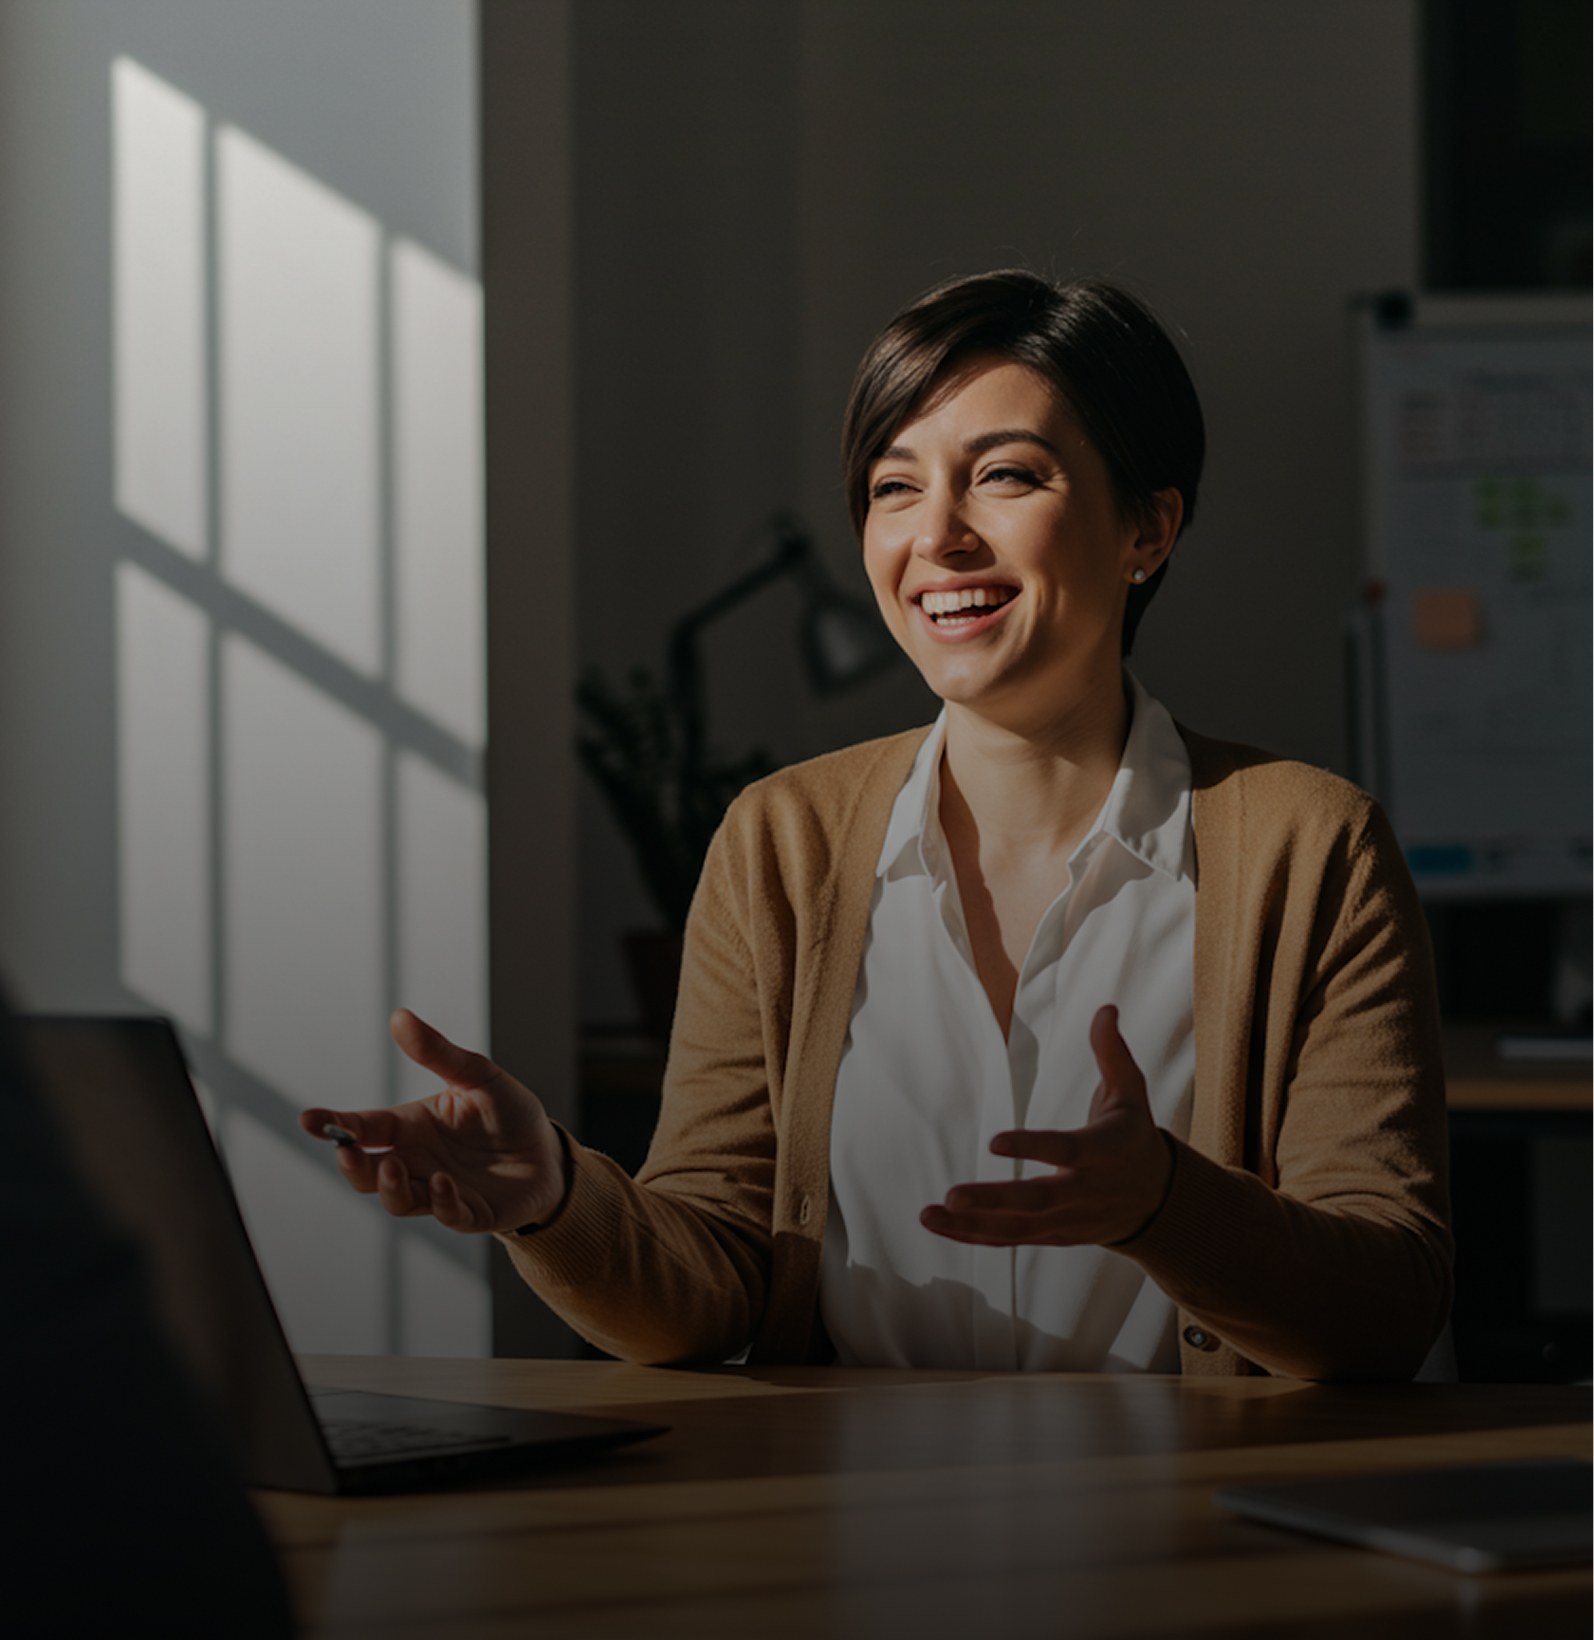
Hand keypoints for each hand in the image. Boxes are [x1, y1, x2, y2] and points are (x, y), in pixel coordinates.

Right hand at [298, 1010, 567, 1232]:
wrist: (547, 1153)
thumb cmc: (507, 1113)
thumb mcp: (477, 1075)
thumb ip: (438, 1053)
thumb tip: (400, 1016)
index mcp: (410, 1127)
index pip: (362, 1126)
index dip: (333, 1123)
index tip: (308, 1119)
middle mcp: (416, 1161)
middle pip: (366, 1172)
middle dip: (352, 1165)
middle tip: (348, 1150)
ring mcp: (437, 1191)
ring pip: (396, 1199)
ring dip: (389, 1186)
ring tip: (393, 1166)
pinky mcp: (467, 1213)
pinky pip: (445, 1214)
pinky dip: (439, 1202)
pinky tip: (442, 1183)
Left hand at [920, 1005, 1173, 1247]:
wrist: (1157, 1201)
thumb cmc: (1133, 1136)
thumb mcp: (1132, 1093)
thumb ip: (1113, 1053)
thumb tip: (1105, 1009)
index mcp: (1105, 1151)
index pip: (1067, 1151)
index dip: (1033, 1148)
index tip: (994, 1142)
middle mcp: (1086, 1192)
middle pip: (1038, 1201)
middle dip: (994, 1200)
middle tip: (953, 1195)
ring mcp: (1069, 1220)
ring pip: (1019, 1228)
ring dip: (973, 1223)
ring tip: (930, 1214)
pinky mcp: (1055, 1235)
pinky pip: (1012, 1239)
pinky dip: (976, 1236)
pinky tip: (942, 1227)